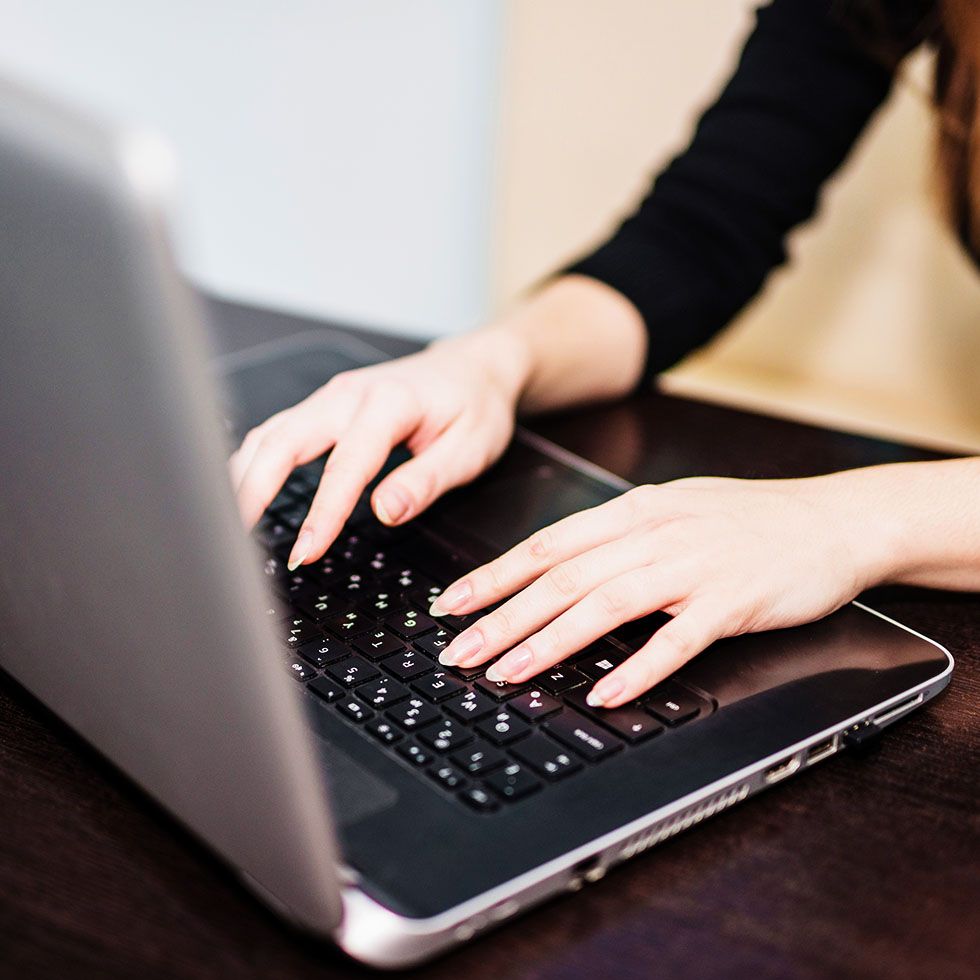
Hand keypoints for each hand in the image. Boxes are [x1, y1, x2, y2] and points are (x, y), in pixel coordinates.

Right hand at [229, 328, 530, 567]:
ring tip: (228, 524)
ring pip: (270, 434)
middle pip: (282, 439)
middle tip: (235, 539)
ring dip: (243, 477)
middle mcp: (349, 394)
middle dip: (252, 490)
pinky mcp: (323, 407)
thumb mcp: (471, 448)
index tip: (305, 552)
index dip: (323, 513)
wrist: (473, 367)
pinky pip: (277, 432)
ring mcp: (331, 397)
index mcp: (389, 403)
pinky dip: (254, 464)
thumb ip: (427, 480)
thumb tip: (386, 511)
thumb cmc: (475, 406)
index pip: (345, 464)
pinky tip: (243, 493)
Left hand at [431, 475, 889, 707]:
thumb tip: (558, 569)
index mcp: (634, 513)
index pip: (547, 546)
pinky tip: (604, 694)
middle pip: (562, 579)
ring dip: (549, 643)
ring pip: (604, 606)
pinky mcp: (732, 602)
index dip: (494, 576)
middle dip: (501, 618)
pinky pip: (676, 641)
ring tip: (507, 674)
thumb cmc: (748, 521)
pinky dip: (637, 669)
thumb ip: (618, 537)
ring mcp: (693, 567)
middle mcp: (655, 535)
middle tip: (457, 652)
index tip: (453, 605)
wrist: (832, 521)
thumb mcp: (674, 511)